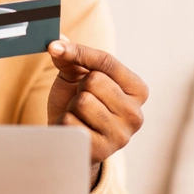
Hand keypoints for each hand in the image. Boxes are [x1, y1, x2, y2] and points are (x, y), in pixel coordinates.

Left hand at [46, 36, 148, 184]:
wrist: (71, 141)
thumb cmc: (78, 104)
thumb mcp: (78, 77)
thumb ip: (72, 58)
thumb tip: (56, 41)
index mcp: (138, 90)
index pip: (107, 62)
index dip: (79, 52)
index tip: (55, 47)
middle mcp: (135, 114)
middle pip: (94, 80)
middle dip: (79, 88)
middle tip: (82, 100)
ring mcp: (120, 135)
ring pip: (82, 102)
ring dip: (72, 107)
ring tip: (79, 116)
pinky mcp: (101, 151)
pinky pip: (70, 123)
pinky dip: (64, 123)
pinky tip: (73, 130)